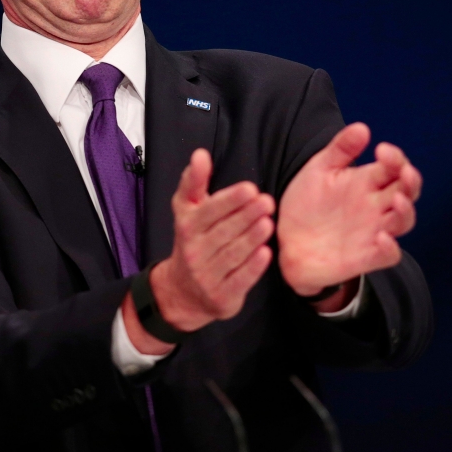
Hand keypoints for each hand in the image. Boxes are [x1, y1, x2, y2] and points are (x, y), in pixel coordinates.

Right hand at [122, 149, 274, 353]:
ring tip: (268, 223)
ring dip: (251, 238)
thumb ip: (194, 181)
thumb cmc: (192, 241)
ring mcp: (206, 275)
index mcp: (187, 226)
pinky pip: (239, 279)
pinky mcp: (221, 296)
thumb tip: (200, 154)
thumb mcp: (187, 211)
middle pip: (223, 231)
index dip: (229, 200)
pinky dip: (253, 267)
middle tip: (267, 202)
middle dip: (246, 215)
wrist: (182, 292)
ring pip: (232, 254)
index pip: (209, 211)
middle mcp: (194, 250)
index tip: (250, 188)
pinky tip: (266, 254)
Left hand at [277, 123, 421, 296]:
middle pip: (407, 192)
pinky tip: (382, 238)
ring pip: (404, 221)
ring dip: (405, 211)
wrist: (285, 241)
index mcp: (367, 182)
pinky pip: (388, 255)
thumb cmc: (306, 204)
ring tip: (397, 200)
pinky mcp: (365, 257)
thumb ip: (340, 149)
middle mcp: (375, 206)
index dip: (396, 158)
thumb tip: (362, 127)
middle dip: (411, 181)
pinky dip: (390, 248)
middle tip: (404, 172)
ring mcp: (373, 231)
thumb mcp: (319, 170)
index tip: (381, 149)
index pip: (394, 167)